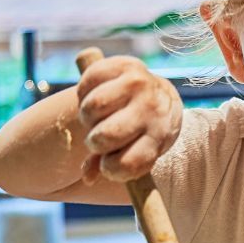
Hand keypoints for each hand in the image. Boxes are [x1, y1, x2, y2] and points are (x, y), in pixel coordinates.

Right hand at [75, 56, 182, 183]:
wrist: (160, 96)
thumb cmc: (140, 132)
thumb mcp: (133, 151)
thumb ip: (109, 165)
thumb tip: (87, 177)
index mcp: (158, 138)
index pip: (126, 164)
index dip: (109, 169)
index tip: (107, 165)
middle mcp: (152, 110)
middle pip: (105, 136)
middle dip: (94, 142)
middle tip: (99, 137)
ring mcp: (139, 85)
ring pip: (92, 108)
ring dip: (87, 116)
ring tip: (97, 116)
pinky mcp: (125, 65)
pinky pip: (87, 82)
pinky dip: (83, 92)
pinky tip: (94, 96)